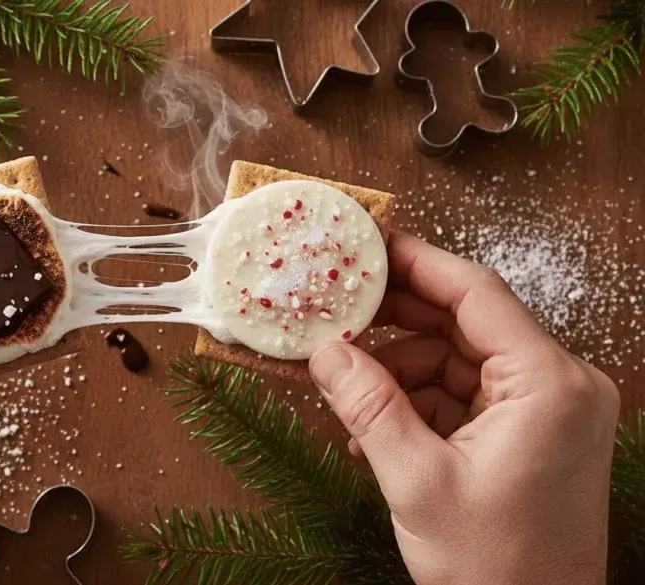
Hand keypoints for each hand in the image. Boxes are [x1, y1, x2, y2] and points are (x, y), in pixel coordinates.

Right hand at [309, 231, 618, 584]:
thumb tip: (326, 351)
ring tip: (352, 403)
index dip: (415, 264)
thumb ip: (369, 406)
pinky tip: (377, 434)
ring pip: (456, 361)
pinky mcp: (530, 434)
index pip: (476, 294)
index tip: (367, 246)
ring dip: (399, 377)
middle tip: (338, 315)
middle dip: (396, 324)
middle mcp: (559, 386)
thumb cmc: (498, 568)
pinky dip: (418, 407)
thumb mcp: (417, 482)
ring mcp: (547, 411)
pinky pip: (463, 397)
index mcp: (550, 385)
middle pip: (464, 324)